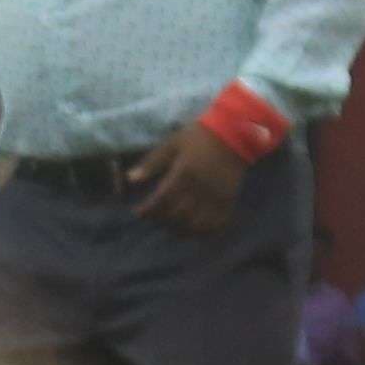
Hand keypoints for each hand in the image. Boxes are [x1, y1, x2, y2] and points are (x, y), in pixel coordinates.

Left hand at [126, 123, 250, 236]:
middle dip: (162, 221)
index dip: (148, 211)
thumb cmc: (198, 137)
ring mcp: (216, 196)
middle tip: (154, 218)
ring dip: (181, 230)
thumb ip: (151, 163)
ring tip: (172, 226)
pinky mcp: (228, 200)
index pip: (162, 200)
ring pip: (197, 224)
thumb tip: (130, 179)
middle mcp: (200, 188)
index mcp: (184, 173)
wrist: (234, 132)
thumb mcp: (171, 144)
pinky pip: (217, 224)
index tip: (139, 212)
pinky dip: (204, 232)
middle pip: (178, 215)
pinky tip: (194, 230)